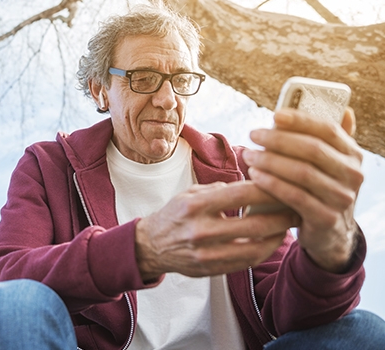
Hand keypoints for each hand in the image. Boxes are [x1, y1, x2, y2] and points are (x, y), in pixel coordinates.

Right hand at [134, 181, 295, 280]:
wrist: (152, 246)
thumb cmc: (175, 215)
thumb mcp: (191, 193)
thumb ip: (220, 189)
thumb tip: (252, 181)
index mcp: (195, 206)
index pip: (241, 194)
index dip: (269, 187)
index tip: (286, 181)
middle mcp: (201, 231)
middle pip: (255, 224)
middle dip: (282, 215)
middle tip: (299, 205)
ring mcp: (206, 254)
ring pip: (256, 247)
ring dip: (278, 235)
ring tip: (290, 223)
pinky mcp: (211, 270)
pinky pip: (247, 262)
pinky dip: (265, 250)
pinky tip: (273, 239)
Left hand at [243, 108, 362, 272]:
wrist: (329, 232)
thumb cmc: (319, 188)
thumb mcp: (328, 163)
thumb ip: (329, 139)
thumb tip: (342, 108)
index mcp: (352, 154)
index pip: (328, 129)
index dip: (301, 120)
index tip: (274, 115)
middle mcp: (353, 174)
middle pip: (312, 149)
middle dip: (278, 140)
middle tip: (253, 134)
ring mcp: (341, 197)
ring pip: (302, 172)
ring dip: (270, 161)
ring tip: (248, 155)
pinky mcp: (326, 217)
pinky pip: (295, 196)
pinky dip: (272, 183)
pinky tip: (255, 176)